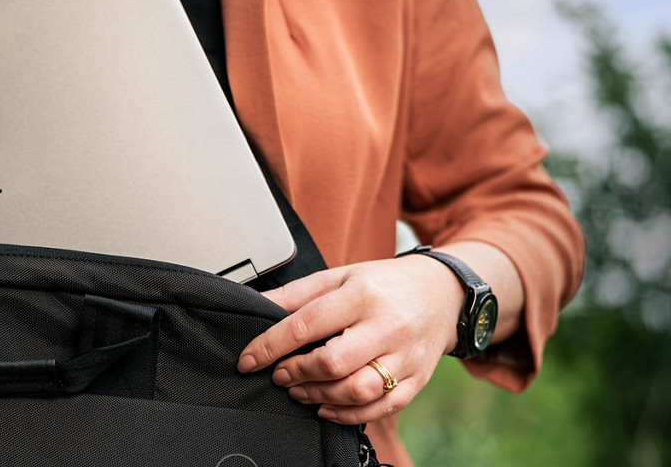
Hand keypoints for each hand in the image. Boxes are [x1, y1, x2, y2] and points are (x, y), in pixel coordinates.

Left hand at [236, 255, 465, 423]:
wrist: (442, 292)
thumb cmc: (383, 284)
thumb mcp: (339, 276)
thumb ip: (295, 294)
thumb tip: (254, 304)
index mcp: (361, 295)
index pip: (307, 324)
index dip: (270, 345)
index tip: (248, 359)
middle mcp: (387, 326)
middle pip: (333, 363)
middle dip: (296, 373)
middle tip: (278, 375)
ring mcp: (406, 356)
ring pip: (357, 391)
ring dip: (318, 396)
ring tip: (298, 390)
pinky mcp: (417, 380)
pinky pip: (381, 408)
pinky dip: (347, 414)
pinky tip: (326, 406)